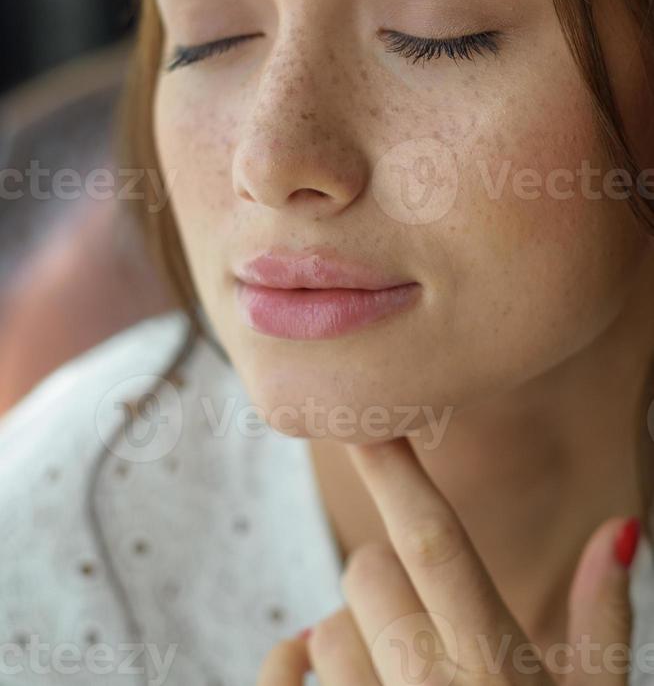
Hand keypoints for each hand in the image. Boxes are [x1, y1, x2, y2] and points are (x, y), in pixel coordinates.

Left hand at [257, 437, 638, 685]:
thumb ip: (606, 616)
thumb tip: (619, 526)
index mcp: (498, 668)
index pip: (437, 541)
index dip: (399, 473)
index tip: (366, 422)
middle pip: (368, 572)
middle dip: (385, 577)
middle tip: (423, 616)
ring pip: (328, 627)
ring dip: (355, 635)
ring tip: (401, 675)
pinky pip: (294, 677)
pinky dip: (311, 672)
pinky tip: (349, 685)